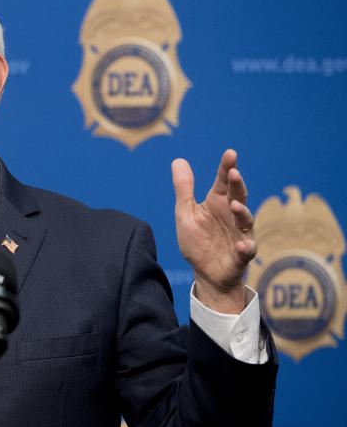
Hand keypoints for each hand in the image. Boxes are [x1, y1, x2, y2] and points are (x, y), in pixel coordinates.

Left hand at [172, 149, 255, 313]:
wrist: (206, 273)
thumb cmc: (198, 241)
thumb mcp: (185, 214)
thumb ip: (184, 189)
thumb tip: (178, 160)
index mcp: (217, 203)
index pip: (223, 182)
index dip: (227, 167)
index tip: (230, 153)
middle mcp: (232, 215)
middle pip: (238, 195)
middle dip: (237, 184)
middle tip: (234, 173)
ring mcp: (240, 233)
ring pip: (246, 220)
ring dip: (241, 212)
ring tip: (233, 205)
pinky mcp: (242, 254)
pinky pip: (247, 249)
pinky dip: (245, 246)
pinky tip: (240, 245)